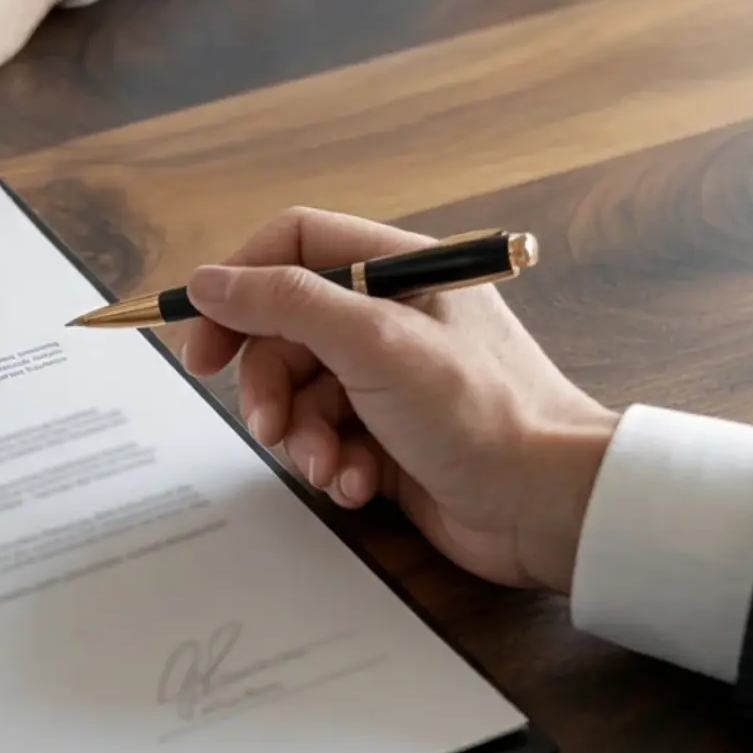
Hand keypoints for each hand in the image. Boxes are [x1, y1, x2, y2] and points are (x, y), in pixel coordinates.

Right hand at [181, 208, 621, 593]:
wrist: (548, 506)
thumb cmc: (483, 412)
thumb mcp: (374, 343)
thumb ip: (286, 303)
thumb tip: (210, 279)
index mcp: (397, 270)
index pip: (292, 246)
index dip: (239, 286)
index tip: (204, 339)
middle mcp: (390, 316)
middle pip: (284, 328)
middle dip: (268, 382)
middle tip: (267, 424)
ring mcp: (389, 379)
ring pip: (299, 393)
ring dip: (301, 435)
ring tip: (328, 465)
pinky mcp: (389, 436)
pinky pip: (327, 439)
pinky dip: (333, 465)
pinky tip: (361, 485)